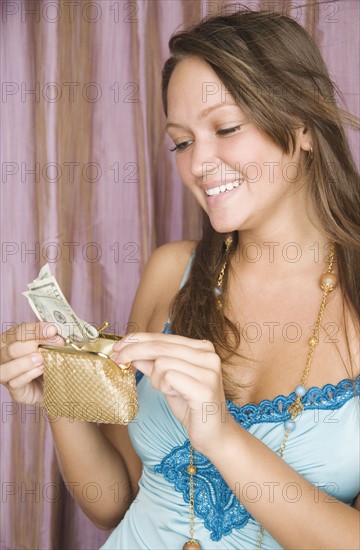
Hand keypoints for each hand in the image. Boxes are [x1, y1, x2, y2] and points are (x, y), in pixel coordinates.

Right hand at [0, 322, 63, 405]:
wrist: (51, 385)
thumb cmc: (47, 361)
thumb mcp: (48, 347)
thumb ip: (48, 339)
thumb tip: (56, 334)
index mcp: (10, 340)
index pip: (18, 332)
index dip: (35, 330)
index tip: (53, 330)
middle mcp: (3, 356)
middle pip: (12, 349)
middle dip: (35, 345)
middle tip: (57, 345)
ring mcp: (6, 373)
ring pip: (8, 366)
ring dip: (27, 362)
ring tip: (43, 359)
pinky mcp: (13, 389)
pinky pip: (15, 382)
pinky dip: (29, 375)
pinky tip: (42, 371)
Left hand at [112, 332, 232, 453]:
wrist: (215, 435)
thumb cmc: (192, 407)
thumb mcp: (168, 381)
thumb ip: (152, 365)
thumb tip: (129, 351)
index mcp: (202, 347)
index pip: (163, 337)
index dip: (138, 340)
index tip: (118, 347)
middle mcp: (208, 354)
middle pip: (160, 346)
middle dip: (133, 351)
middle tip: (117, 359)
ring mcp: (209, 370)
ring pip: (162, 362)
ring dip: (156, 379)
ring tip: (167, 390)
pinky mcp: (205, 387)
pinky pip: (169, 377)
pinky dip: (164, 387)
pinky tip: (175, 395)